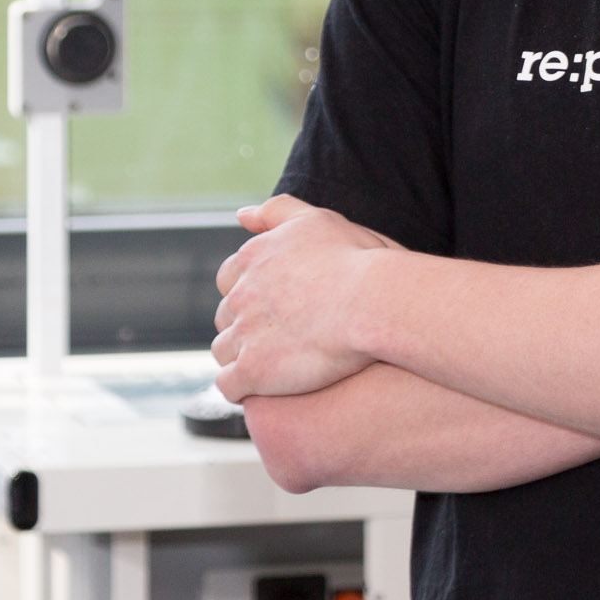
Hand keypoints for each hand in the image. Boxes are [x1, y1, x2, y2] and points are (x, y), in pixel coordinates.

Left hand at [212, 196, 401, 402]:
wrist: (375, 302)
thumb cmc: (358, 261)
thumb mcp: (317, 221)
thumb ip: (278, 211)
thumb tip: (240, 214)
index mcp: (253, 257)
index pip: (231, 278)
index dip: (253, 293)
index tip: (281, 304)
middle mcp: (241, 293)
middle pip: (228, 316)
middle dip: (248, 326)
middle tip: (287, 335)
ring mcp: (244, 333)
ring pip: (224, 352)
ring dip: (243, 358)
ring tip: (281, 365)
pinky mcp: (252, 370)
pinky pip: (230, 386)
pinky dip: (244, 389)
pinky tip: (270, 388)